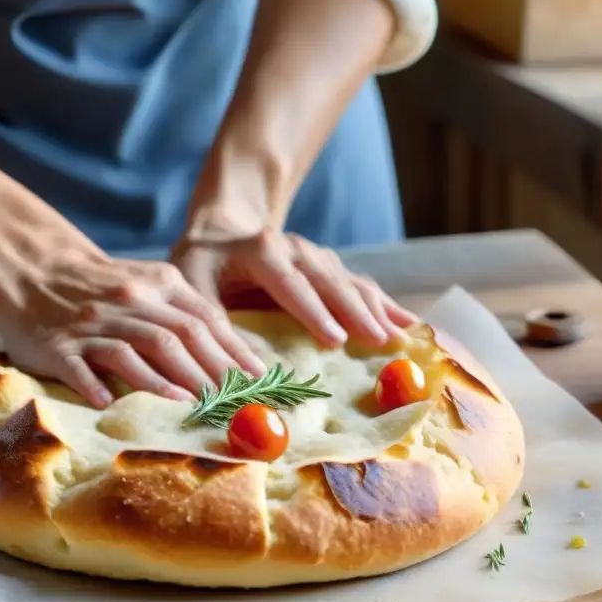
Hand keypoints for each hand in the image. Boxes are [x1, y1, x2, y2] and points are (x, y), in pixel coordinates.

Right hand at [0, 237, 266, 408]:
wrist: (34, 269)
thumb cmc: (105, 289)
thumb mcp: (151, 286)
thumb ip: (190, 315)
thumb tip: (242, 358)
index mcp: (158, 284)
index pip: (205, 319)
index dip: (234, 352)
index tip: (259, 383)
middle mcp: (127, 300)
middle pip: (175, 337)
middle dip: (208, 373)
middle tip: (234, 406)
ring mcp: (90, 323)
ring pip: (132, 349)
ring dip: (162, 381)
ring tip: (188, 407)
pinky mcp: (56, 344)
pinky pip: (77, 364)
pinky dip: (92, 383)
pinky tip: (107, 403)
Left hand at [170, 229, 418, 347]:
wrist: (219, 233)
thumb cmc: (201, 267)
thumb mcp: (192, 290)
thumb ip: (212, 324)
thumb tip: (239, 368)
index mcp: (260, 251)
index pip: (290, 283)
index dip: (313, 312)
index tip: (335, 341)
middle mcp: (294, 248)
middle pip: (330, 282)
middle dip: (356, 314)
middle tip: (379, 344)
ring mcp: (316, 255)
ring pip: (351, 282)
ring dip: (376, 310)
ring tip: (401, 338)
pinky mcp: (329, 267)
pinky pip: (360, 285)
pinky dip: (384, 305)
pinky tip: (409, 324)